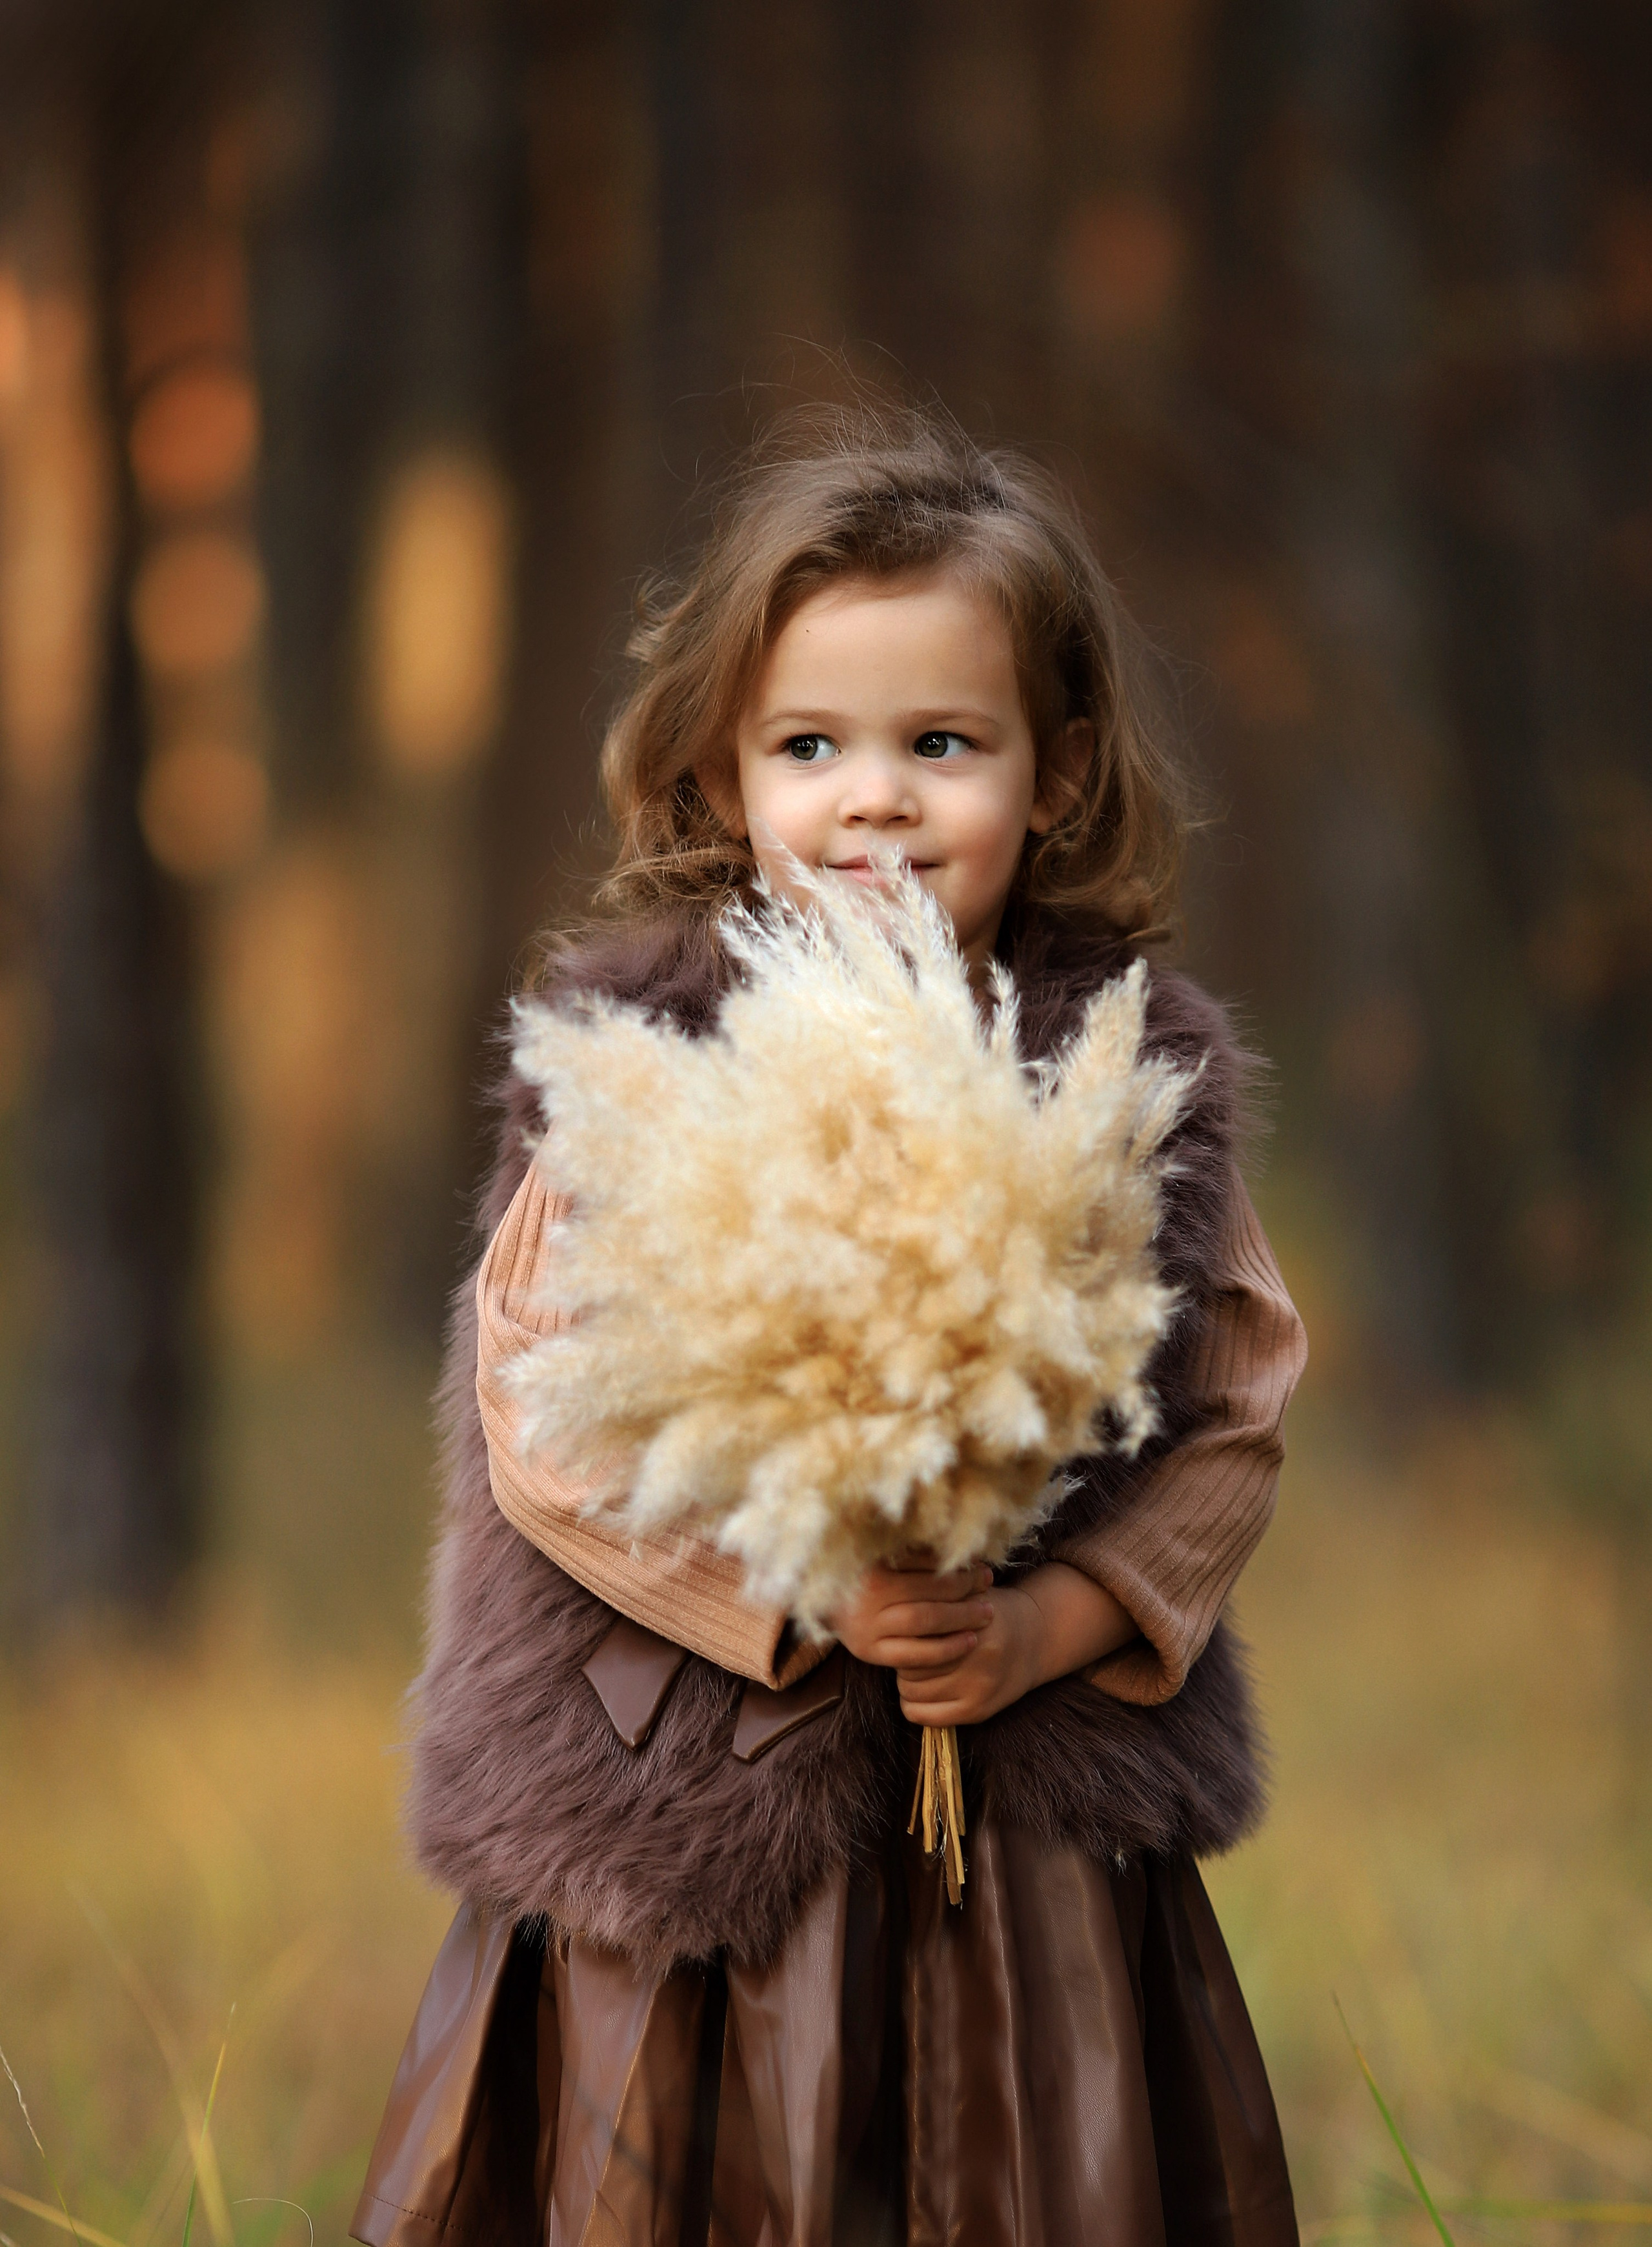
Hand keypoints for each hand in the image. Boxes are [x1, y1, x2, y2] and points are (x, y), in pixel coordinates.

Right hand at [828, 1559, 994, 1674]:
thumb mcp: (878, 1551)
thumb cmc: (859, 1571)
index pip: (924, 1561)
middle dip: (965, 1586)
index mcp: (872, 1562)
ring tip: (987, 1612)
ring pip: (924, 1621)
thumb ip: (909, 1546)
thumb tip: (956, 1535)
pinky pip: (916, 1654)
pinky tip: (970, 1641)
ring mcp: (867, 1626)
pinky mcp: (869, 1651)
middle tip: (988, 1582)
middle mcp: (866, 1594)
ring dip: (962, 1617)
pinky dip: (947, 1648)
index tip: (978, 1561)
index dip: (955, 1562)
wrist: (819, 1602)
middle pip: (927, 1590)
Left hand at [895, 1584, 1042, 1725]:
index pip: (913, 1634)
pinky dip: (914, 1704)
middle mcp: (978, 1658)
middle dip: (902, 1655)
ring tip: (917, 1667)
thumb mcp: (966, 1592)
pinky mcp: (978, 1712)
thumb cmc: (989, 1610)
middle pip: (909, 1663)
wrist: (1035, 1639)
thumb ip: (934, 1594)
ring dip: (907, 1680)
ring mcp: (979, 1689)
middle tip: (907, 1647)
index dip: (902, 1630)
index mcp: (972, 1624)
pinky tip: (922, 1690)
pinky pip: (924, 1717)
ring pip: (911, 1691)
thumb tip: (890, 1601)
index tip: (902, 1626)